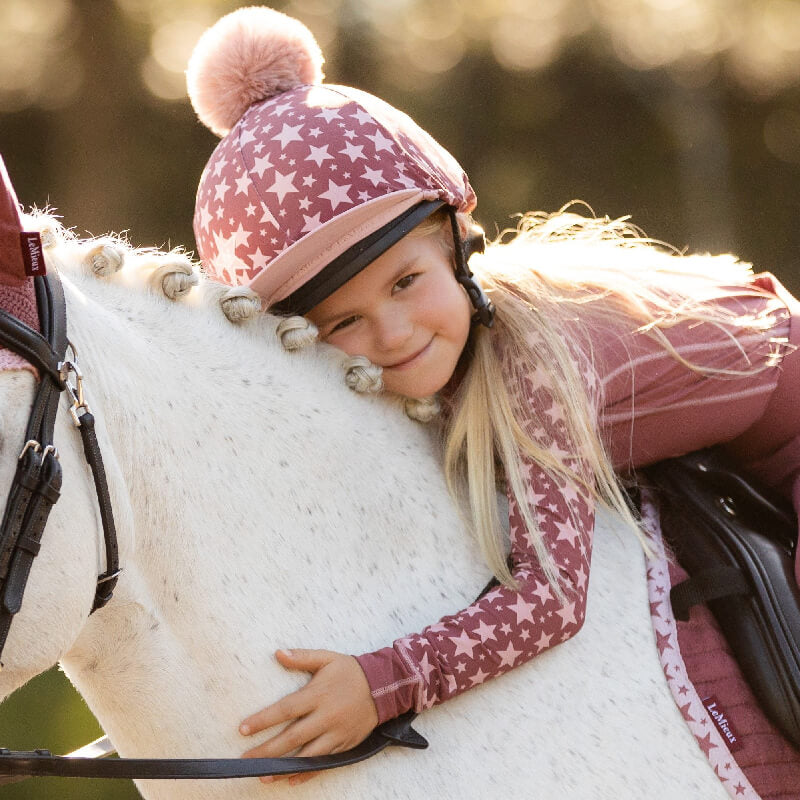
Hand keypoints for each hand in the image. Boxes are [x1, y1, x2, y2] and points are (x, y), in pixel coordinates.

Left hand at [240, 648, 378, 786]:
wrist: (385, 686)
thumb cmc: (351, 671)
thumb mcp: (327, 658)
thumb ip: (302, 657)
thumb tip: (278, 653)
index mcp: (318, 694)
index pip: (285, 709)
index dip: (263, 720)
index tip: (243, 729)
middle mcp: (326, 716)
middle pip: (292, 738)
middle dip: (267, 750)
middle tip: (245, 759)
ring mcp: (336, 733)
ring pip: (306, 756)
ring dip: (283, 767)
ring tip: (263, 775)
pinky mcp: (345, 745)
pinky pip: (323, 763)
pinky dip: (307, 773)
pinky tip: (291, 779)